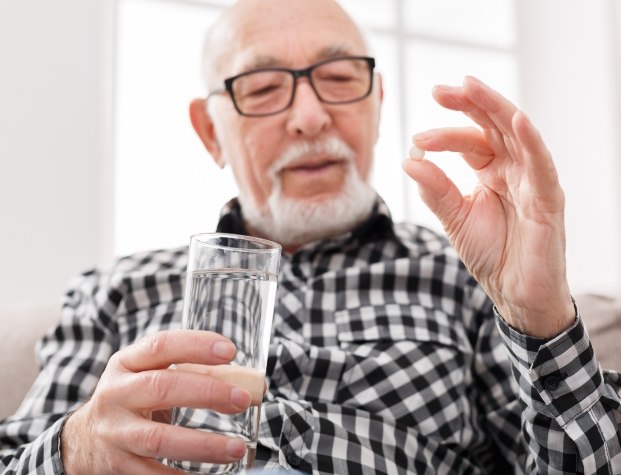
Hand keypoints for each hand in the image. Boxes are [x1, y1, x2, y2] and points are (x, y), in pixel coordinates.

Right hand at [61, 330, 251, 473]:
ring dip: (202, 445)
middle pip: (161, 388)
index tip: (230, 351)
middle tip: (242, 399)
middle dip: (207, 392)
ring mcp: (115, 432)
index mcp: (126, 363)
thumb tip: (248, 381)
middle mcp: (116, 394)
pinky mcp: (118, 465)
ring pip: (158, 438)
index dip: (195, 346)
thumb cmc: (133, 397)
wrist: (83, 438)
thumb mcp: (149, 374)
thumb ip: (192, 372)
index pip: (160, 346)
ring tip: (236, 448)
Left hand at [402, 76, 574, 337]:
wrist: (515, 295)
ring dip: (495, 109)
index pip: (470, 141)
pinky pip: (542, 166)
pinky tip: (515, 121)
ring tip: (470, 88)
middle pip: (494, 126)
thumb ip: (436, 191)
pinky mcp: (548, 200)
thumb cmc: (492, 255)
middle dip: (469, 104)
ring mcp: (533, 182)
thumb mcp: (455, 219)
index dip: (444, 136)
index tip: (416, 141)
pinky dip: (531, 142)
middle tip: (439, 90)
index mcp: (492, 172)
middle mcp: (514, 170)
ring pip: (518, 135)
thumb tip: (409, 160)